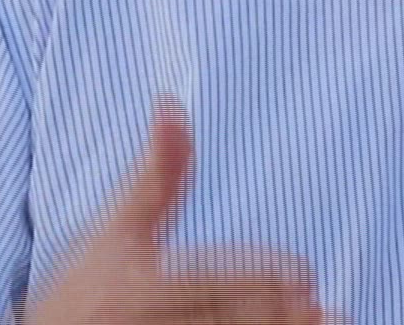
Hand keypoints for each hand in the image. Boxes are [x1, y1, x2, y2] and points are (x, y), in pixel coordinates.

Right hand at [19, 95, 344, 323]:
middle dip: (279, 313)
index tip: (305, 276)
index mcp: (133, 289)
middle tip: (319, 305)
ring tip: (320, 322)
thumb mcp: (111, 231)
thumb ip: (153, 177)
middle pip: (227, 320)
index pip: (209, 285)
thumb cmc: (82, 290)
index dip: (261, 279)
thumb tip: (170, 101)